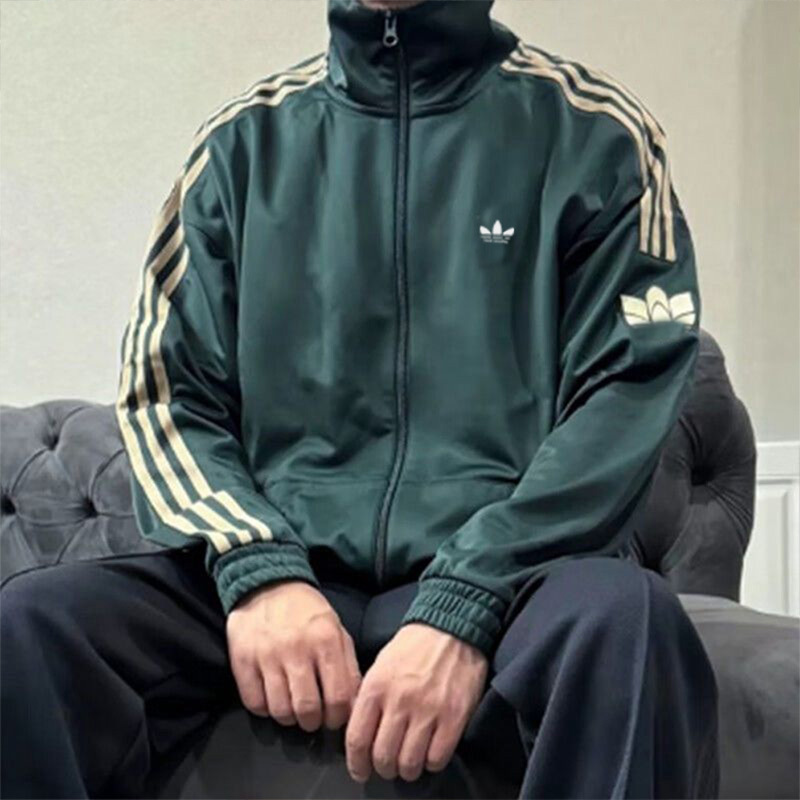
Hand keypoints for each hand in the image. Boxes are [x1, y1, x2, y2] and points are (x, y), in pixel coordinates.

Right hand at [227, 579, 361, 731]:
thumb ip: (348, 667)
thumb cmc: (307, 613)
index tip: (335, 718)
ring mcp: (267, 656)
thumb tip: (353, 705)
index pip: (338, 697)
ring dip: (289, 718)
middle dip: (313, 722)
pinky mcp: (243, 660)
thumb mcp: (336, 631)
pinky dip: (265, 709)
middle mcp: (297, 649)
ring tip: (293, 708)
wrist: (268, 585)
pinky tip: (272, 697)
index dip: (338, 718)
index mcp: (326, 641)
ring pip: (280, 711)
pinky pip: (254, 703)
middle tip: (313, 717)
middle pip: (307, 709)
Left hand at [345, 622, 487, 783]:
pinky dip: (431, 763)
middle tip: (388, 767)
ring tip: (409, 762)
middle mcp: (399, 701)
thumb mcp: (380, 665)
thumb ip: (369, 698)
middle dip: (383, 768)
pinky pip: (437, 757)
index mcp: (376, 687)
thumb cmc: (413, 646)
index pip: (357, 739)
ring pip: (409, 762)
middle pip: (383, 756)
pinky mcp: (454, 716)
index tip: (360, 770)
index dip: (357, 763)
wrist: (450, 627)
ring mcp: (428, 710)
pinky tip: (430, 753)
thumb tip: (361, 733)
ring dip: (407, 769)